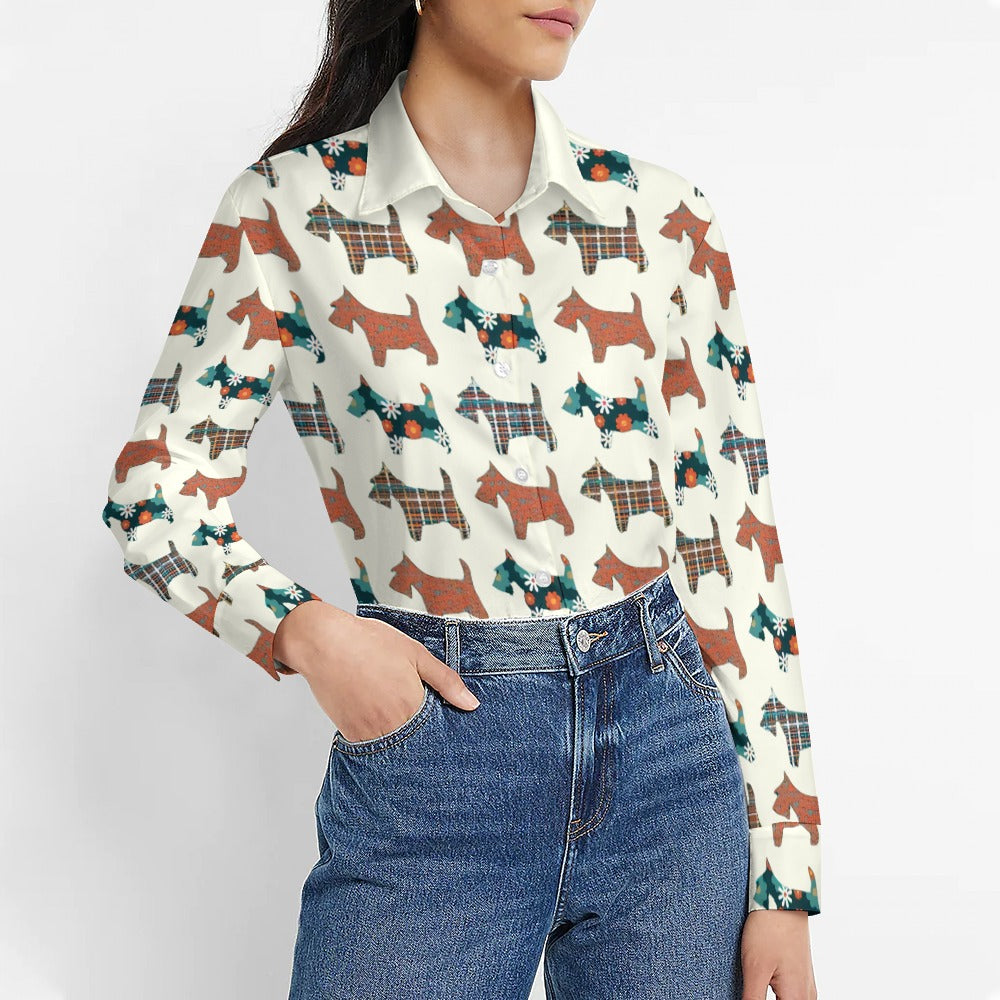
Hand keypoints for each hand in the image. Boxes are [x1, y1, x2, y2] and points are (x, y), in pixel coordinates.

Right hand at [272, 600, 479, 738]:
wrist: (324, 642)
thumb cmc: (369, 642)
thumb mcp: (414, 653)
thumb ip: (445, 680)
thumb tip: (472, 704)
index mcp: (413, 703)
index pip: (438, 729)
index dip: (442, 728)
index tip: (445, 727)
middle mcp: (393, 723)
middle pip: (417, 742)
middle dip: (423, 738)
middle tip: (422, 726)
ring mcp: (370, 731)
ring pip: (395, 747)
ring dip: (402, 741)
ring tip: (400, 720)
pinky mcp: (351, 733)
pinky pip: (372, 747)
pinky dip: (380, 740)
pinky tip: (382, 722)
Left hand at [740, 910, 817, 999]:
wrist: (784, 900)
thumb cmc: (769, 930)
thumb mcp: (755, 969)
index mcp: (797, 998)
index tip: (749, 995)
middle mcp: (807, 996)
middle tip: (750, 991)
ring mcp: (806, 986)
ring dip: (769, 999)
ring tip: (754, 990)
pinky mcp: (801, 976)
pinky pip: (792, 997)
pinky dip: (777, 998)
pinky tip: (763, 991)